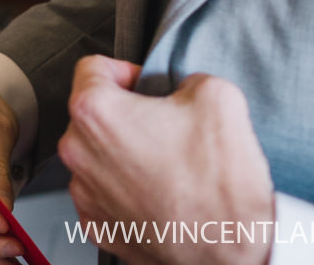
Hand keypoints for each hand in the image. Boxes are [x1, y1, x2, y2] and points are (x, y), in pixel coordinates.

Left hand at [58, 57, 273, 264]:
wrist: (235, 251)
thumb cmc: (222, 184)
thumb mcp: (218, 96)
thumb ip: (187, 77)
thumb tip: (183, 87)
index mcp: (96, 113)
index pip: (93, 68)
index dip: (125, 71)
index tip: (143, 84)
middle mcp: (79, 153)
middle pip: (93, 115)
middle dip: (126, 115)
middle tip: (164, 128)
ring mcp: (85, 194)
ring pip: (97, 155)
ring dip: (124, 154)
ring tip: (167, 165)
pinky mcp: (98, 227)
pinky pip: (104, 193)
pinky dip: (126, 190)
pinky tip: (159, 193)